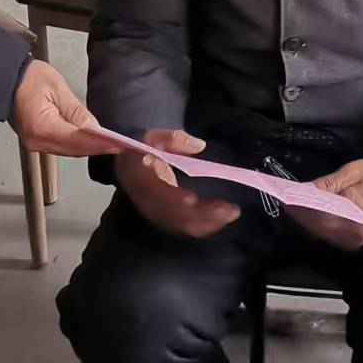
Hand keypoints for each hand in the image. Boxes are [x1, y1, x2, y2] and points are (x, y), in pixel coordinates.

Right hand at [9, 60, 119, 156]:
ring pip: (68, 151)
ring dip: (89, 148)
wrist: (5, 79)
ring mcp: (34, 144)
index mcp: (42, 127)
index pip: (77, 140)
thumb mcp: (57, 88)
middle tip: (120, 146)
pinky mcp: (35, 141)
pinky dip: (77, 145)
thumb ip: (76, 112)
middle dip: (97, 148)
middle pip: (73, 150)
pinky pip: (61, 147)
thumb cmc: (30, 78)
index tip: (118, 145)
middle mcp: (37, 142)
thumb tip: (95, 129)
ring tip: (111, 145)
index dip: (99, 144)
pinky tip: (92, 142)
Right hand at [115, 130, 240, 237]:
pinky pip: (186, 226)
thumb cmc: (143, 148)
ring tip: (232, 213)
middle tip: (230, 209)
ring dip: (209, 222)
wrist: (130, 165)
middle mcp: (147, 202)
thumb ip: (172, 138)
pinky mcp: (166, 219)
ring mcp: (157, 213)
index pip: (156, 193)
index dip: (173, 198)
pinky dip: (205, 225)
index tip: (193, 199)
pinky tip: (223, 218)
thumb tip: (198, 145)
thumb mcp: (152, 136)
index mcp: (139, 179)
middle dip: (203, 214)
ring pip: (182, 224)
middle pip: (175, 214)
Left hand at [291, 159, 362, 250]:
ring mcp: (356, 239)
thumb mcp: (355, 170)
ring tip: (292, 205)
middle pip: (319, 224)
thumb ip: (330, 183)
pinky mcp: (354, 242)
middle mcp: (357, 228)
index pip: (323, 210)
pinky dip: (316, 225)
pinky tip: (307, 214)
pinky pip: (329, 235)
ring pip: (321, 232)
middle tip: (285, 200)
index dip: (303, 204)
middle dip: (300, 212)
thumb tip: (307, 190)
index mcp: (359, 207)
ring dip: (305, 220)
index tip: (287, 196)